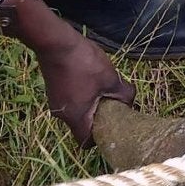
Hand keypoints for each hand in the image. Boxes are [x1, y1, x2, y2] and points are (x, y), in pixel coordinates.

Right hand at [5, 0, 131, 145]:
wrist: (56, 43)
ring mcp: (55, 101)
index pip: (85, 142)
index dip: (100, 138)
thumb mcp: (111, 79)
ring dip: (92, 104)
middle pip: (82, 126)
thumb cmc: (84, 64)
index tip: (112, 126)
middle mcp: (61, 113)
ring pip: (78, 111)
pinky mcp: (54, 89)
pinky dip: (83, 95)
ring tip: (104, 88)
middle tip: (114, 105)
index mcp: (74, 117)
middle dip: (99, 119)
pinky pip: (72, 100)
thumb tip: (130, 103)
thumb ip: (124, 95)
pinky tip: (92, 79)